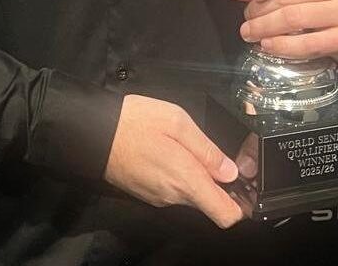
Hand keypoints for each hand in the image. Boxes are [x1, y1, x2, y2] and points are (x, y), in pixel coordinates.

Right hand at [103, 94, 245, 228]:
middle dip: (216, 182)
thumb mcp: (177, 122)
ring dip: (194, 175)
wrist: (93, 132)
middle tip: (209, 152)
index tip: (244, 186)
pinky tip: (167, 151)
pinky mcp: (147, 193)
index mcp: (186, 180)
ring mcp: (159, 197)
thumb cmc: (134, 122)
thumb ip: (206, 149)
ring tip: (184, 146)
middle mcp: (174, 196)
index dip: (241, 205)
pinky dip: (177, 175)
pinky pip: (172, 189)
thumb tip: (230, 171)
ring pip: (190, 194)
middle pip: (208, 202)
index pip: (225, 215)